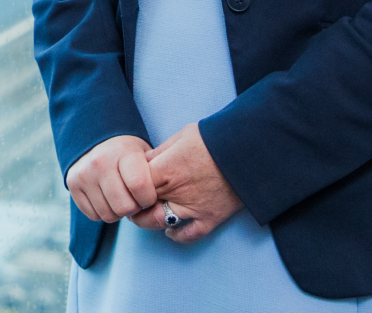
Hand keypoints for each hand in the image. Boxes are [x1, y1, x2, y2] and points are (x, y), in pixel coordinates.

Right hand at [66, 135, 158, 223]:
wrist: (97, 140)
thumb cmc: (128, 153)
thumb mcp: (145, 154)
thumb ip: (154, 176)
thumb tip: (164, 206)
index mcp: (122, 152)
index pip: (140, 187)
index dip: (149, 198)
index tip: (148, 194)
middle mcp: (100, 162)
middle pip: (124, 207)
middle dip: (134, 208)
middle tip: (134, 198)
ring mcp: (83, 173)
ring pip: (108, 215)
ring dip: (118, 212)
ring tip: (120, 196)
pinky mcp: (72, 184)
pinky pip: (93, 215)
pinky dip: (102, 211)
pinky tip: (106, 197)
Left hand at [133, 122, 241, 242]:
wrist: (246, 150)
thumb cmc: (212, 138)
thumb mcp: (180, 137)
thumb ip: (159, 152)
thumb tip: (142, 161)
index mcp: (165, 169)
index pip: (133, 184)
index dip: (127, 184)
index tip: (125, 182)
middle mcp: (176, 191)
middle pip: (142, 205)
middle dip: (133, 202)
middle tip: (130, 198)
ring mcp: (193, 208)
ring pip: (158, 222)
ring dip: (148, 219)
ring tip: (144, 213)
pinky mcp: (210, 219)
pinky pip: (188, 235)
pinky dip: (175, 235)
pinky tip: (168, 230)